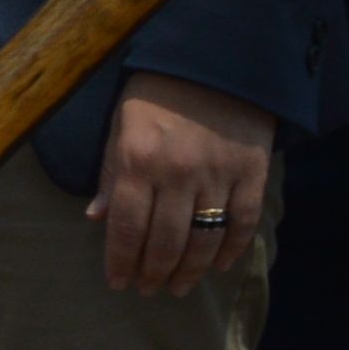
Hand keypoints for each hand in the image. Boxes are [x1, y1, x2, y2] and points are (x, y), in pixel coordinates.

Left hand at [93, 72, 274, 297]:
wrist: (216, 59)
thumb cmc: (157, 93)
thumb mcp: (121, 125)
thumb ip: (110, 172)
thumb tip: (96, 218)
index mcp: (137, 158)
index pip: (126, 226)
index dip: (121, 261)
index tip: (119, 283)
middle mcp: (177, 171)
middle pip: (165, 241)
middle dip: (154, 273)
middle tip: (148, 290)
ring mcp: (218, 173)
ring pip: (204, 240)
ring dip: (189, 271)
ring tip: (177, 286)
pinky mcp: (252, 171)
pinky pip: (242, 222)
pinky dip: (231, 250)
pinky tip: (218, 266)